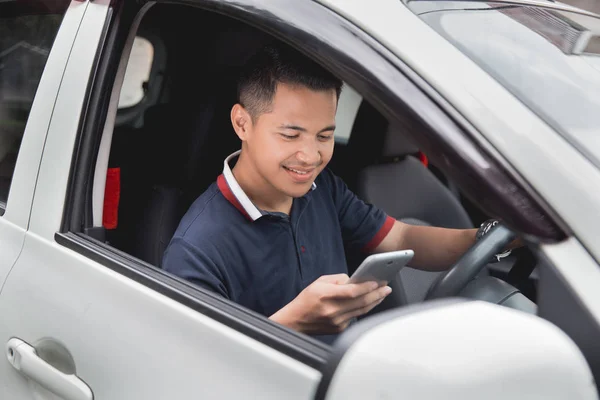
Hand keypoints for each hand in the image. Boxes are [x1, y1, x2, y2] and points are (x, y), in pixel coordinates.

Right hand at [269, 274, 391, 334]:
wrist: (296, 320)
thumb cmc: (306, 299)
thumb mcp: (319, 282)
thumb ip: (338, 279)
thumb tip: (355, 280)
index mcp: (326, 295)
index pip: (352, 292)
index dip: (366, 287)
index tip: (377, 282)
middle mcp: (332, 310)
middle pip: (361, 302)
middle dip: (376, 294)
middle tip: (386, 288)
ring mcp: (337, 321)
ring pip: (362, 310)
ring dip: (374, 301)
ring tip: (383, 294)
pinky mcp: (339, 328)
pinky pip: (355, 317)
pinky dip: (363, 309)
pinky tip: (370, 302)